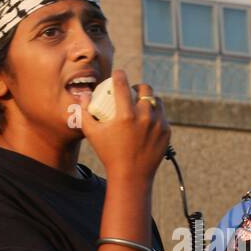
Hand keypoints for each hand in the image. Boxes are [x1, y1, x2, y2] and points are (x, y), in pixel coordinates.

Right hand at [78, 68, 170, 182]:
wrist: (131, 177)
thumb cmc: (109, 154)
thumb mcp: (92, 134)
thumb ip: (85, 113)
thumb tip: (84, 95)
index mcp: (125, 115)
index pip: (122, 85)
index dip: (119, 75)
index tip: (119, 74)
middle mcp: (144, 117)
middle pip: (145, 89)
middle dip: (138, 86)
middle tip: (133, 91)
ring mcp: (158, 124)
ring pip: (156, 101)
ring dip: (149, 99)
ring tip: (142, 103)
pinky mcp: (166, 132)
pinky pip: (162, 116)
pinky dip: (156, 115)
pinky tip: (149, 118)